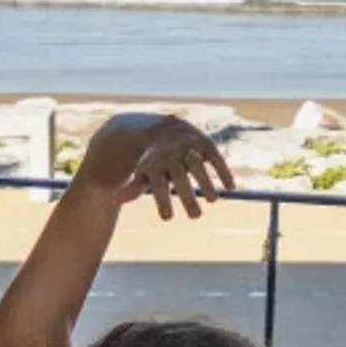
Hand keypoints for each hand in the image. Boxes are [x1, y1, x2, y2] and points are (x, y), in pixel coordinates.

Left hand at [79, 113, 236, 219]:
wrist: (167, 128)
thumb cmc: (154, 158)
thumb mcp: (143, 172)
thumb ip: (134, 187)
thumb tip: (115, 201)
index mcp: (154, 163)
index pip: (158, 184)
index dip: (162, 200)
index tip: (167, 218)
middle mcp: (171, 154)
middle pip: (179, 177)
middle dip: (187, 196)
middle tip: (195, 217)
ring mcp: (189, 148)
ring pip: (198, 166)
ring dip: (206, 184)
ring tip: (212, 201)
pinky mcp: (205, 144)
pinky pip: (215, 158)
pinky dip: (223, 171)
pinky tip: (230, 187)